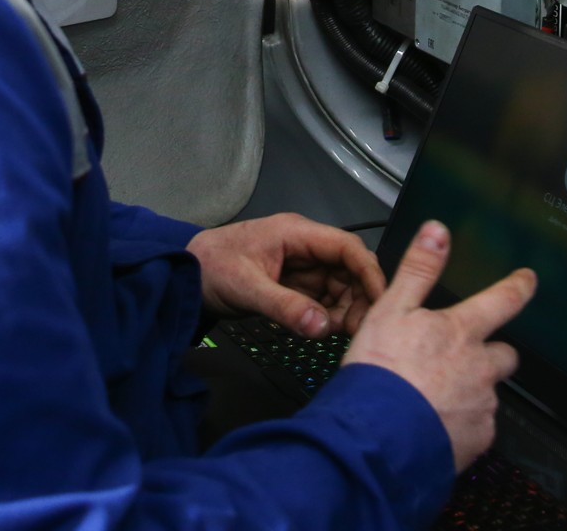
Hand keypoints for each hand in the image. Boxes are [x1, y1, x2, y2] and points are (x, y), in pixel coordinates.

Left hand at [187, 213, 385, 337]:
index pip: (346, 247)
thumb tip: (322, 327)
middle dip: (359, 296)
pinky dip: (328, 314)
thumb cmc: (210, 267)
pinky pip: (322, 298)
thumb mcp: (246, 288)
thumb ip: (285, 307)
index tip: (381, 300)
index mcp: (296, 233)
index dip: (368, 272)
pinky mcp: (294, 284)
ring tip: (340, 333)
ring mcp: (300, 266)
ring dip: (345, 308)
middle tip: (358, 328)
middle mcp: (304, 246)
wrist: (185, 274)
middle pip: (348, 268)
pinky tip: (325, 329)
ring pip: (338, 285)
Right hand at [340, 220, 534, 471]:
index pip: (502, 301)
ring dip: (471, 392)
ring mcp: (482, 406)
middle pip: (504, 355)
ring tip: (435, 397)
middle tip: (462, 359)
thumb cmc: (380, 374)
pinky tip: (434, 425)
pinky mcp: (476, 441)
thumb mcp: (390, 310)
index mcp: (461, 332)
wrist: (376, 438)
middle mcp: (481, 368)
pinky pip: (477, 428)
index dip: (518, 287)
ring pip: (488, 393)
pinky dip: (461, 425)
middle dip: (491, 354)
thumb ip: (418, 271)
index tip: (527, 280)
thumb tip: (437, 231)